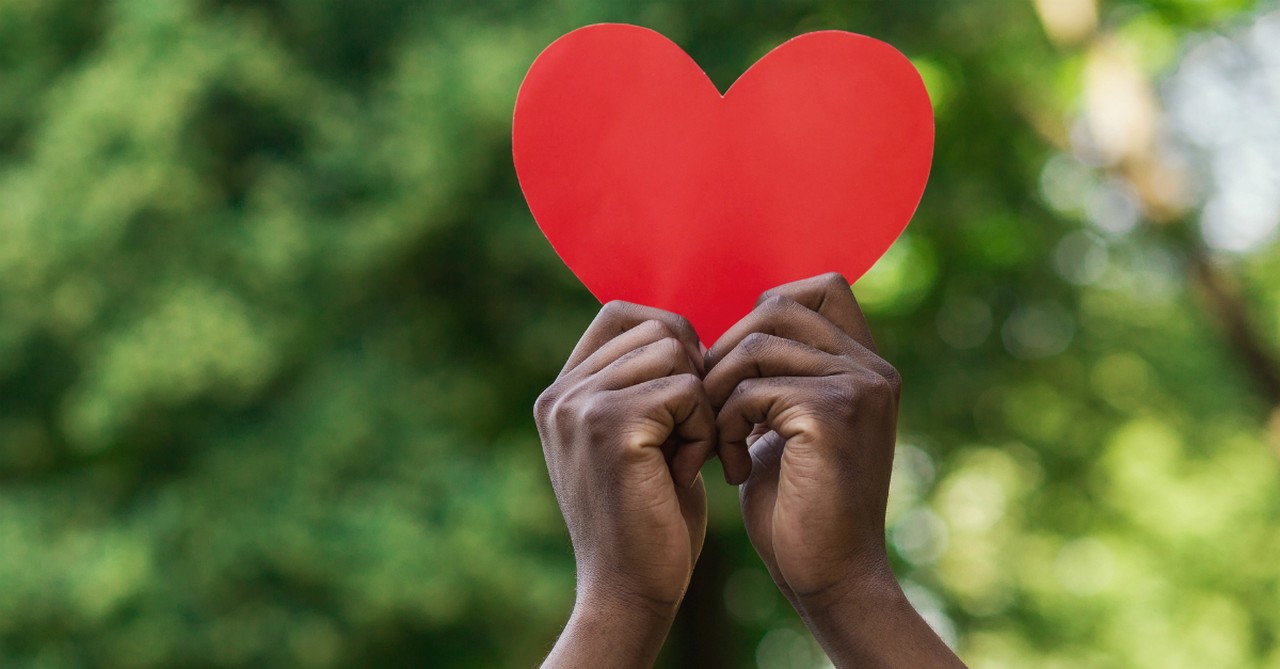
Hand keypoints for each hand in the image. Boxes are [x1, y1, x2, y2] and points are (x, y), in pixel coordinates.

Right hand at [535, 302, 719, 666]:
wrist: (631, 591)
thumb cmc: (650, 518)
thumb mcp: (639, 439)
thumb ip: (642, 385)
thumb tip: (685, 331)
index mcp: (562, 392)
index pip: (622, 313)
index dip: (672, 338)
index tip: (688, 395)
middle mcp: (561, 393)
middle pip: (658, 328)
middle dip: (693, 376)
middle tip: (689, 436)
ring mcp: (579, 407)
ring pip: (675, 352)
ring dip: (700, 405)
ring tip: (685, 456)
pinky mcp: (609, 426)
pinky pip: (686, 389)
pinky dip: (703, 430)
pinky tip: (688, 472)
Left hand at [705, 273, 963, 666]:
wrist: (830, 579)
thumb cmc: (798, 509)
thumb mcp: (788, 426)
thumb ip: (778, 377)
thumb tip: (731, 332)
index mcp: (866, 366)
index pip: (819, 287)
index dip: (764, 312)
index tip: (736, 371)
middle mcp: (872, 368)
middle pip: (777, 306)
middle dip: (726, 351)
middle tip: (711, 408)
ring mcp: (857, 388)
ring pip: (754, 345)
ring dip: (718, 392)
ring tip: (717, 442)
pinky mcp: (831, 415)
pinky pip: (750, 390)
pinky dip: (724, 426)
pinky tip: (730, 468)